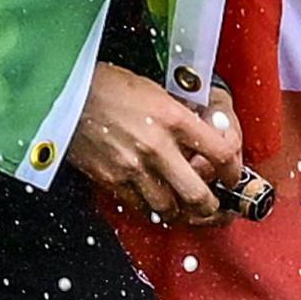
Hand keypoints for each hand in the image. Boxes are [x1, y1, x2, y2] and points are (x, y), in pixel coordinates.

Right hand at [69, 65, 245, 224]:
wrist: (67, 93)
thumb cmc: (109, 85)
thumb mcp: (156, 91)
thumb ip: (181, 116)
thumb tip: (203, 134)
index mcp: (173, 118)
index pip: (219, 153)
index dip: (233, 170)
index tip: (233, 175)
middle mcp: (157, 147)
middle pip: (197, 194)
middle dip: (212, 207)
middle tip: (217, 207)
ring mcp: (133, 168)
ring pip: (169, 208)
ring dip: (182, 214)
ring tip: (188, 211)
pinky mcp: (111, 180)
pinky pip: (140, 207)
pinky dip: (153, 210)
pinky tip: (158, 204)